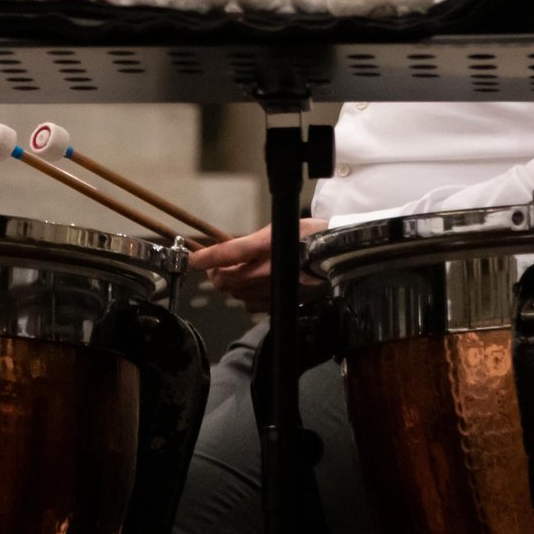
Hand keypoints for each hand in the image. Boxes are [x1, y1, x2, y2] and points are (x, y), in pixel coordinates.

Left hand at [189, 219, 327, 313]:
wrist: (341, 258)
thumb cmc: (314, 236)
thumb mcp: (283, 228)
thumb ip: (254, 242)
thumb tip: (231, 251)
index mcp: (267, 246)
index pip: (228, 252)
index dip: (206, 257)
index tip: (192, 259)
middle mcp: (267, 271)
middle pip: (224, 278)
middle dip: (215, 272)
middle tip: (218, 264)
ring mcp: (272, 290)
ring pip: (234, 292)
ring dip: (231, 283)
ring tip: (241, 273)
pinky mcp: (279, 304)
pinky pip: (250, 305)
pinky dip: (246, 296)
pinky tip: (256, 286)